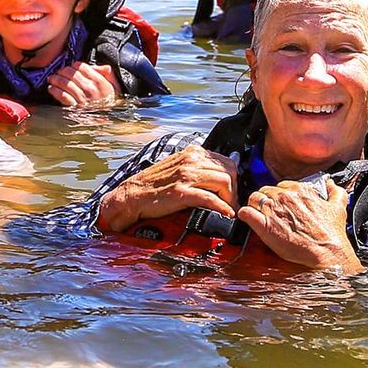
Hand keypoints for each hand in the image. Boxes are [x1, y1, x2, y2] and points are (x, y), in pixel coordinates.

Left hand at [47, 61, 122, 107]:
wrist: (110, 120)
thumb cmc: (111, 103)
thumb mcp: (114, 86)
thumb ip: (108, 74)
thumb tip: (101, 67)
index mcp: (99, 81)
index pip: (82, 67)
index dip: (74, 65)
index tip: (71, 66)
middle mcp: (89, 88)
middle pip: (71, 74)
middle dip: (63, 71)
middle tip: (59, 71)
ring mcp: (81, 98)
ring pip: (65, 84)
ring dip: (56, 79)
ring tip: (52, 78)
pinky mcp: (74, 107)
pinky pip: (62, 96)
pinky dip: (55, 91)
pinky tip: (51, 88)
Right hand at [95, 144, 236, 233]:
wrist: (132, 195)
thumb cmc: (155, 185)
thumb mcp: (179, 167)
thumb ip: (198, 167)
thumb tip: (220, 175)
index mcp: (193, 153)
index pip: (226, 162)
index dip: (234, 179)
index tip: (233, 192)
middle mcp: (191, 160)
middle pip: (229, 171)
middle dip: (235, 189)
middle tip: (233, 203)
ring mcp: (186, 176)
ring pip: (224, 182)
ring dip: (231, 198)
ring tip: (229, 209)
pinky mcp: (181, 193)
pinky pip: (210, 198)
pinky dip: (223, 207)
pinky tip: (227, 214)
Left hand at [237, 179, 363, 274]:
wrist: (327, 253)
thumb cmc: (331, 234)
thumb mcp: (338, 208)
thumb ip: (335, 192)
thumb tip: (331, 185)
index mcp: (300, 191)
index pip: (281, 186)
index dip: (279, 195)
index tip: (281, 204)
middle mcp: (285, 197)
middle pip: (265, 191)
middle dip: (267, 201)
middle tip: (271, 213)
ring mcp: (273, 210)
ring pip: (254, 198)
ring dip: (255, 206)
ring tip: (259, 216)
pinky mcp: (264, 225)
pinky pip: (246, 212)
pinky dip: (245, 215)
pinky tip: (249, 220)